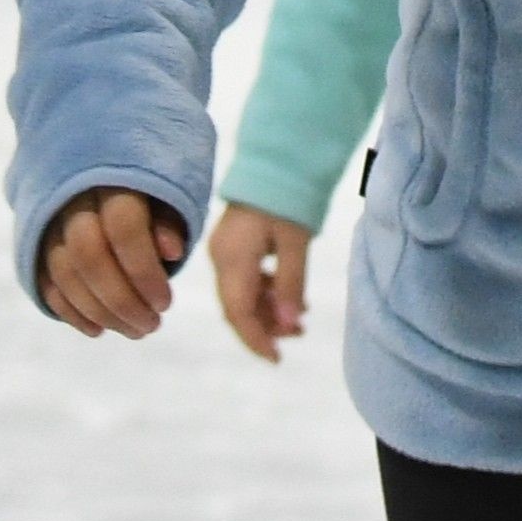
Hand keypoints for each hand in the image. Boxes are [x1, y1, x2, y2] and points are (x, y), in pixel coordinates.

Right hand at [40, 187, 186, 338]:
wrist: (99, 175)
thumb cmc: (147, 192)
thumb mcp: (167, 197)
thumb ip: (169, 222)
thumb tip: (172, 251)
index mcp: (114, 179)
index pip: (123, 228)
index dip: (144, 272)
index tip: (166, 304)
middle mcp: (74, 198)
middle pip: (88, 255)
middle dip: (121, 300)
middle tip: (152, 325)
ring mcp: (49, 222)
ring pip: (65, 273)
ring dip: (100, 313)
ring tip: (134, 330)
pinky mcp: (35, 244)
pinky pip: (46, 283)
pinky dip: (71, 312)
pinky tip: (99, 329)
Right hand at [209, 201, 312, 363]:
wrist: (274, 161)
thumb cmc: (287, 197)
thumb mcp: (295, 241)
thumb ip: (291, 283)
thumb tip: (291, 324)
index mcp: (232, 259)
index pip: (237, 312)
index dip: (255, 339)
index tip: (276, 359)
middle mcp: (221, 259)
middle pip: (237, 307)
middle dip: (266, 327)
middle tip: (299, 334)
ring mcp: (225, 252)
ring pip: (242, 296)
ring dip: (269, 311)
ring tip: (300, 320)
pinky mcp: (233, 246)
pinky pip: (245, 280)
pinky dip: (266, 294)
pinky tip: (290, 298)